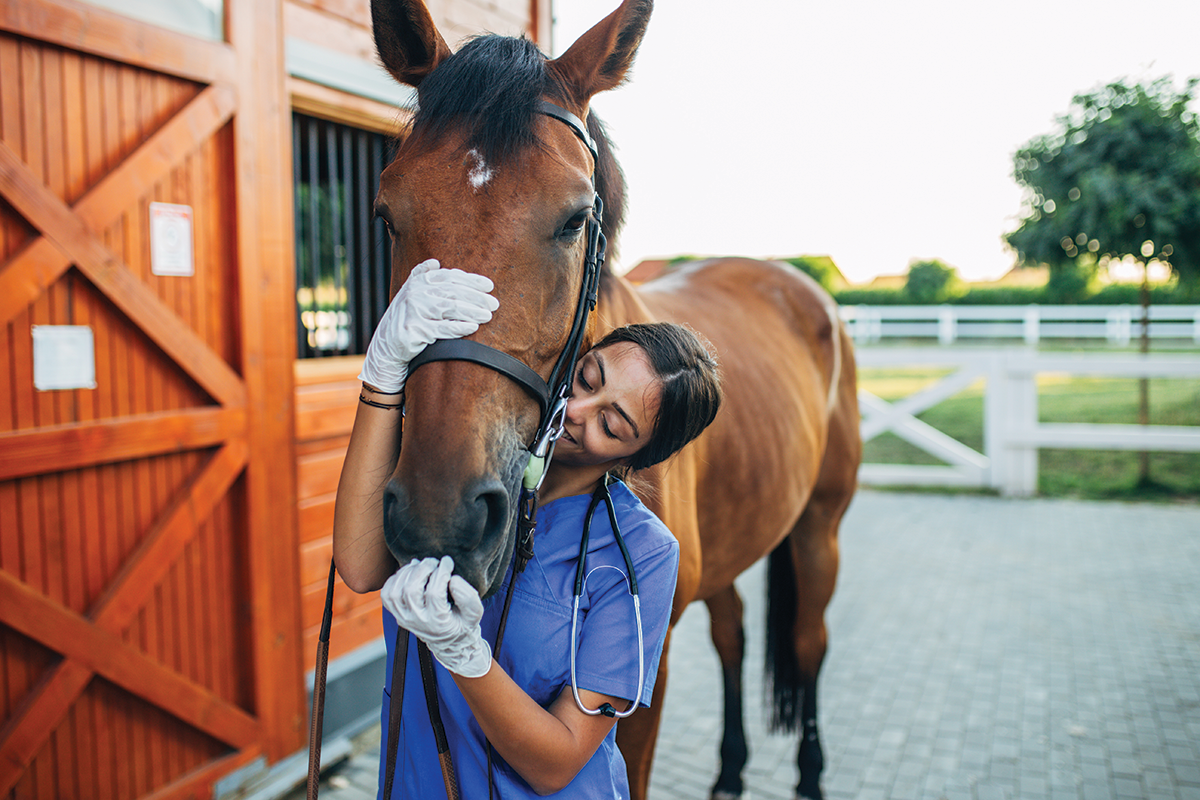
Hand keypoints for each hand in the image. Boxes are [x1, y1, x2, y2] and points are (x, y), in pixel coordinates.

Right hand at [358, 259, 498, 392]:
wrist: (387, 347)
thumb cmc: (405, 319)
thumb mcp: (410, 294)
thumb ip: (421, 276)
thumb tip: (435, 262)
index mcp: (417, 282)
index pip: (450, 277)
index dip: (471, 280)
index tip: (489, 286)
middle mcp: (415, 293)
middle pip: (453, 292)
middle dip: (477, 297)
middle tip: (494, 304)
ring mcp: (414, 310)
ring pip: (450, 308)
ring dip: (472, 312)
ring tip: (488, 316)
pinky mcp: (414, 329)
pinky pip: (443, 328)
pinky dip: (459, 327)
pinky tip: (473, 327)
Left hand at [381, 556, 492, 677]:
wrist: (450, 643)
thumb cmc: (463, 623)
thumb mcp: (475, 613)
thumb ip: (468, 597)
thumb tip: (453, 579)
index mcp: (437, 622)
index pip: (434, 593)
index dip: (441, 572)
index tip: (448, 562)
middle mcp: (417, 621)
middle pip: (410, 590)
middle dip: (422, 569)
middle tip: (433, 562)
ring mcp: (404, 618)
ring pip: (396, 591)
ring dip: (407, 572)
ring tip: (421, 565)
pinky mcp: (397, 614)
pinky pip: (387, 594)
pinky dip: (394, 579)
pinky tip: (409, 573)